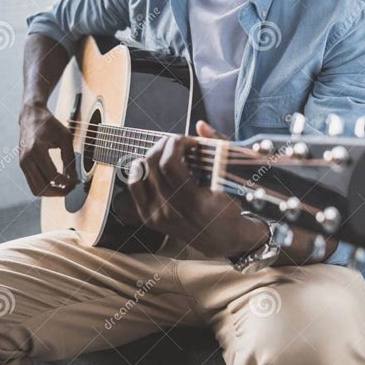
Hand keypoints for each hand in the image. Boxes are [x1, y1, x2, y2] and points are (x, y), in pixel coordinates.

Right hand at [19, 103, 78, 195]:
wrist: (31, 115)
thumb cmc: (49, 124)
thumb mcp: (65, 137)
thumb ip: (70, 158)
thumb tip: (74, 178)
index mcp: (36, 150)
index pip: (53, 175)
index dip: (67, 182)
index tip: (76, 181)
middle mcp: (26, 159)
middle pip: (42, 188)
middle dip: (58, 192)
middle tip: (71, 187)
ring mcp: (22, 163)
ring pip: (36, 189)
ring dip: (51, 192)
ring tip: (65, 186)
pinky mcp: (22, 166)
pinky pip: (33, 183)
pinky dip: (45, 186)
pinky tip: (57, 181)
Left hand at [127, 121, 268, 257]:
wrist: (221, 238)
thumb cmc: (228, 207)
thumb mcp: (230, 180)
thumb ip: (218, 148)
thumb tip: (200, 125)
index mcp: (193, 204)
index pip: (169, 164)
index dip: (176, 144)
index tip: (189, 140)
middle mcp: (171, 212)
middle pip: (153, 165)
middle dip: (165, 144)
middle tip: (179, 142)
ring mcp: (157, 217)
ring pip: (141, 173)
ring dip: (153, 154)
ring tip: (168, 152)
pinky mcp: (148, 218)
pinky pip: (134, 186)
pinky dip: (140, 170)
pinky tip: (152, 164)